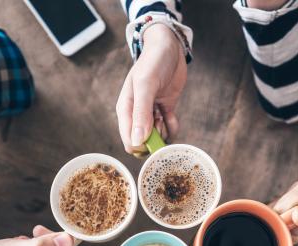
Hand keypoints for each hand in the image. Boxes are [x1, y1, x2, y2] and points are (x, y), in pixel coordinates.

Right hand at [116, 24, 186, 153]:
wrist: (169, 47)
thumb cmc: (153, 62)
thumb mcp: (146, 85)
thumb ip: (141, 113)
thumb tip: (137, 141)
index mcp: (125, 110)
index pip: (129, 141)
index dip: (142, 146)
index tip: (155, 139)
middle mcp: (136, 115)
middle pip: (144, 142)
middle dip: (155, 140)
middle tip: (160, 122)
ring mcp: (151, 113)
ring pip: (157, 137)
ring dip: (164, 132)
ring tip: (165, 115)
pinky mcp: (164, 110)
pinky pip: (169, 129)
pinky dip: (172, 127)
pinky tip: (172, 116)